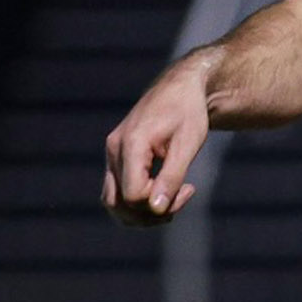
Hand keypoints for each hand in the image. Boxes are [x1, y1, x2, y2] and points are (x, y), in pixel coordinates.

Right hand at [103, 59, 211, 224]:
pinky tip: (165, 191)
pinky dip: (139, 202)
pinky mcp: (116, 158)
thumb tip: (156, 210)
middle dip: (152, 213)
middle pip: (119, 204)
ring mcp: (112, 154)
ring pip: (114, 202)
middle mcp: (114, 150)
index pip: (133, 195)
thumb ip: (171, 177)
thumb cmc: (188, 113)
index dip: (160, 203)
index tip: (189, 188)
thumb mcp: (187, 145)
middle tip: (183, 195)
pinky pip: (118, 191)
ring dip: (144, 212)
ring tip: (174, 198)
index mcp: (131, 144)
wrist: (180, 89)